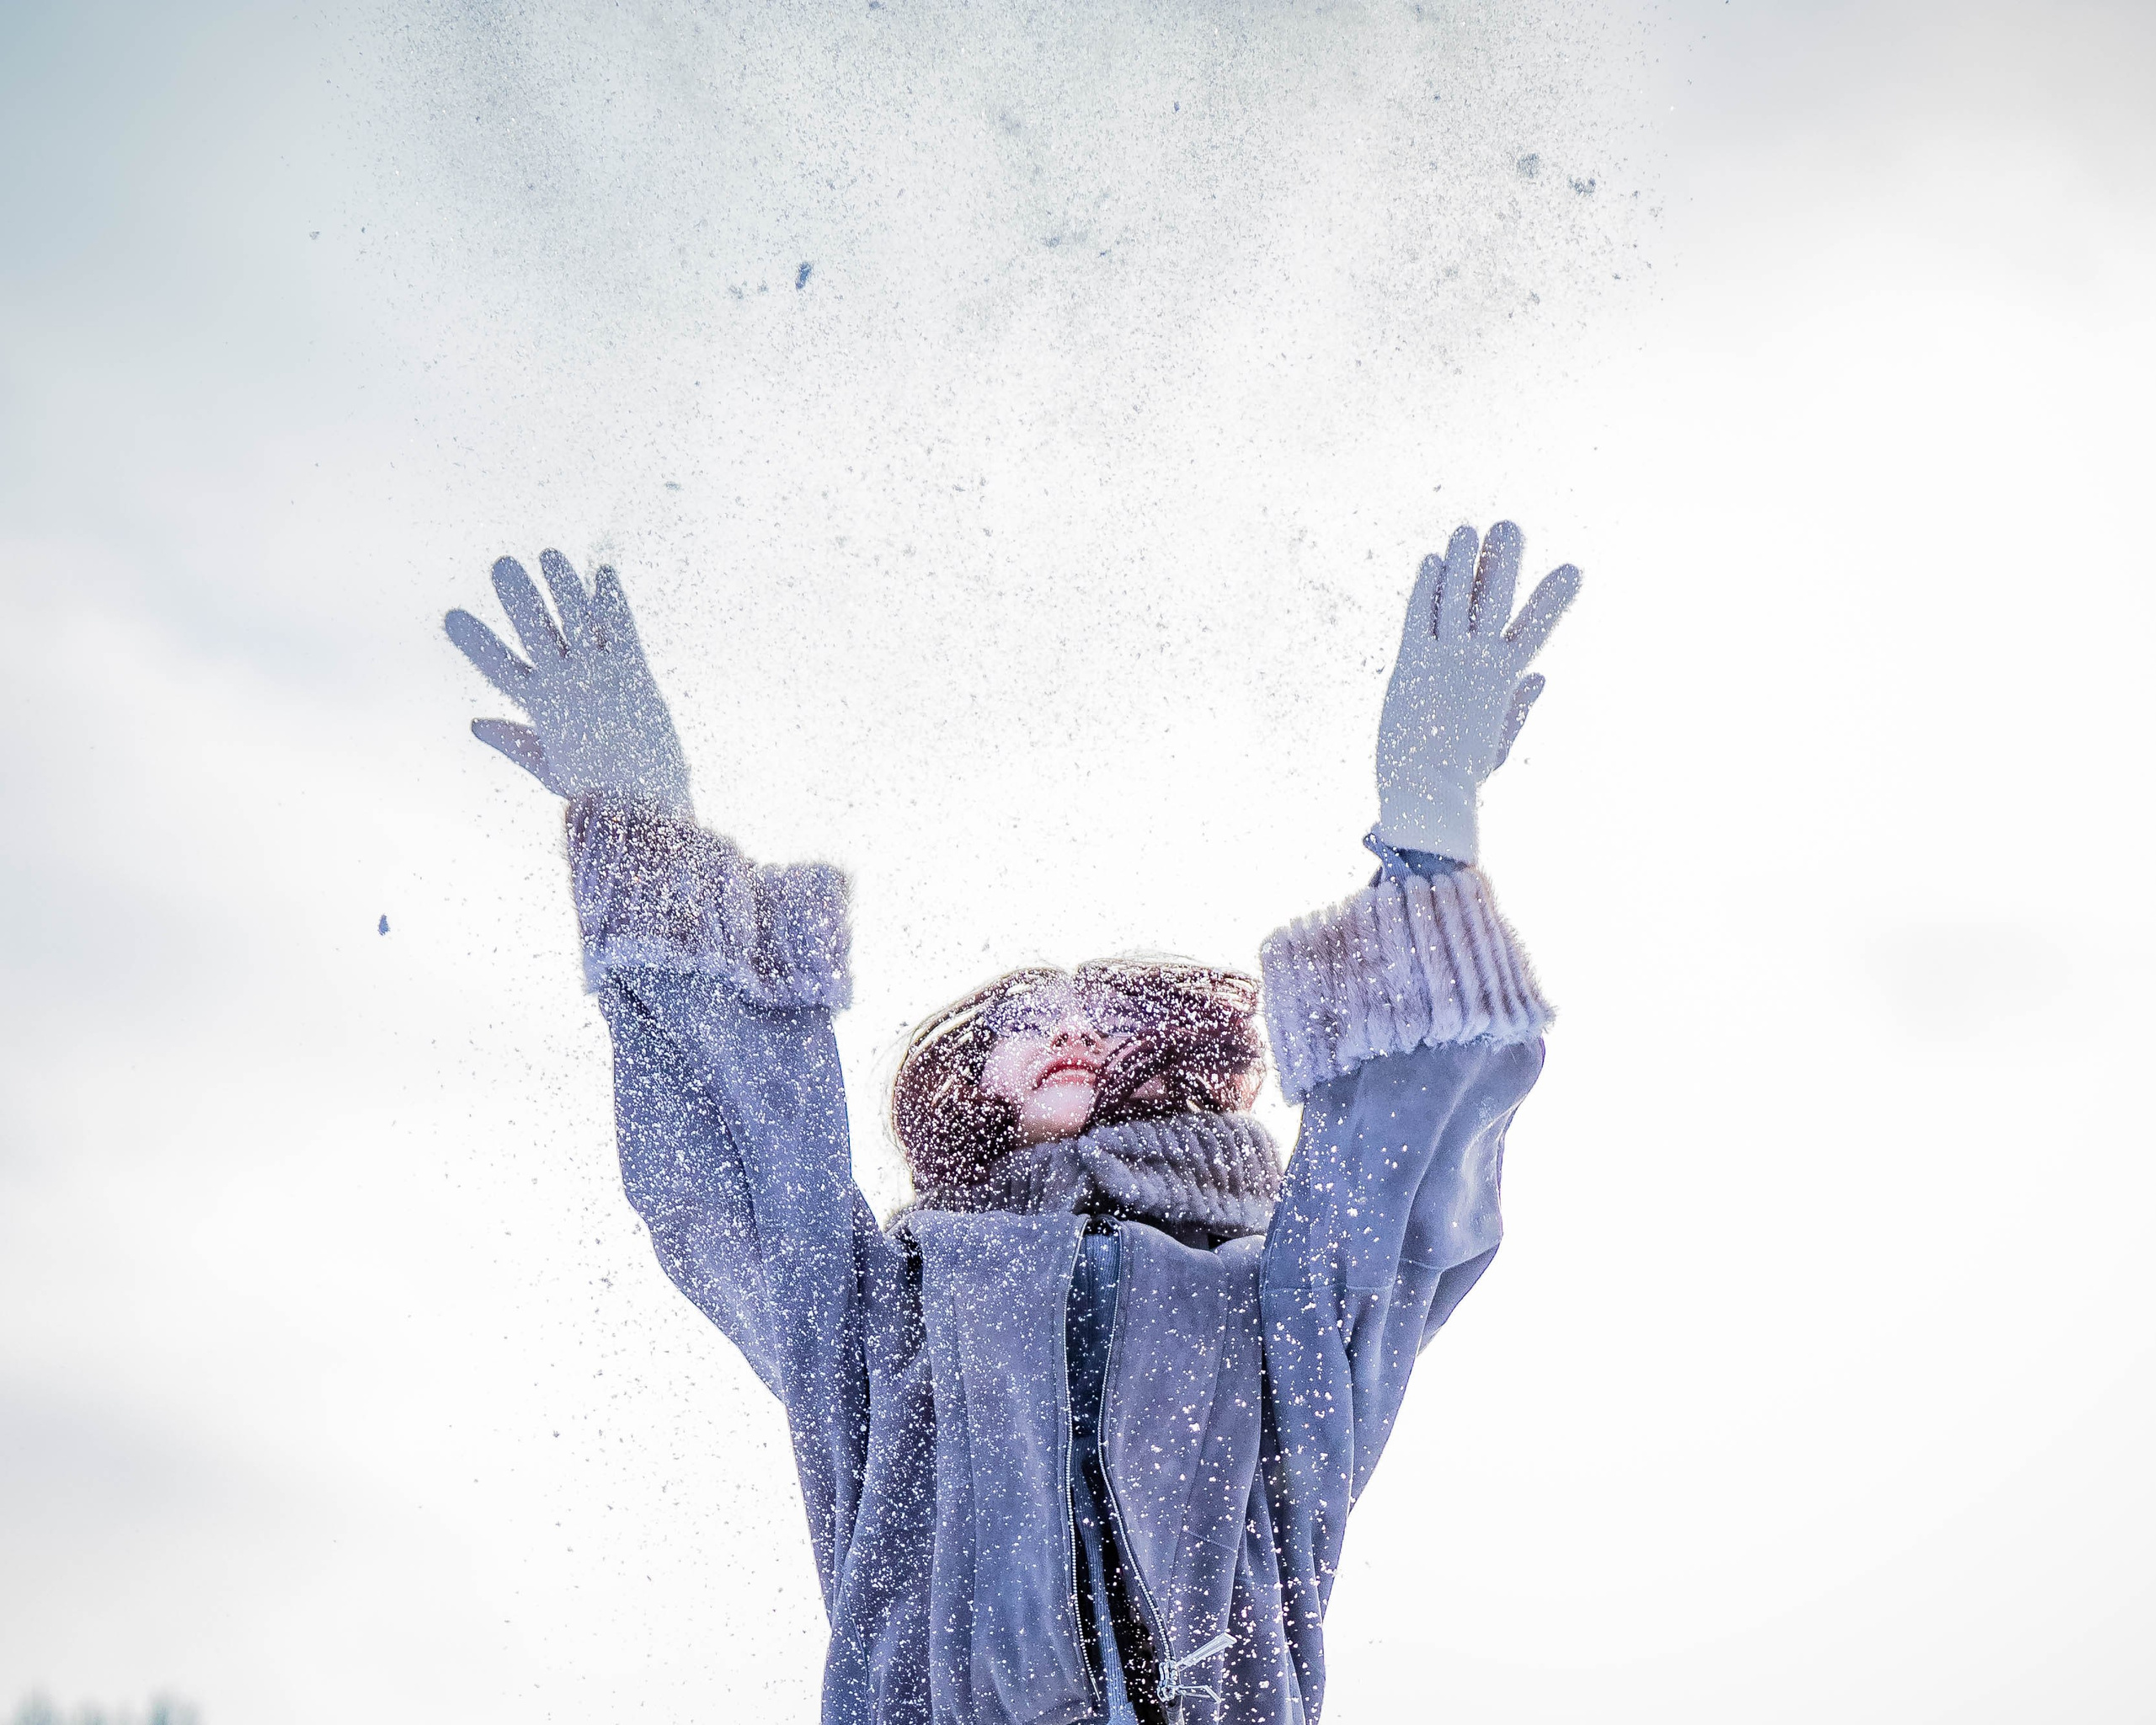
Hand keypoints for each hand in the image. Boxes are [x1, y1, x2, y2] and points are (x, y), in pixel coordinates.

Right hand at [445, 551, 693, 818]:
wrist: (646, 805)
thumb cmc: (598, 791)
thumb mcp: (548, 769)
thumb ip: (512, 741)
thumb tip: (474, 724)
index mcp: (541, 710)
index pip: (498, 668)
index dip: (474, 642)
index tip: (451, 616)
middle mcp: (567, 686)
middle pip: (535, 632)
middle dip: (518, 597)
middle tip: (501, 564)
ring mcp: (601, 676)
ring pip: (576, 620)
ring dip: (562, 586)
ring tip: (549, 556)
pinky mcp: (635, 673)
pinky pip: (620, 626)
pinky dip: (611, 598)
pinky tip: (603, 571)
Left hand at [1374, 521, 1579, 862]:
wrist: (1426, 793)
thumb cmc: (1463, 778)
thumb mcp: (1497, 744)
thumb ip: (1519, 707)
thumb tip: (1541, 676)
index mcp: (1505, 680)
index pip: (1536, 628)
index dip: (1554, 598)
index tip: (1574, 569)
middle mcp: (1477, 662)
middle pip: (1495, 599)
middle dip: (1504, 560)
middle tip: (1510, 526)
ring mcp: (1444, 658)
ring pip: (1456, 597)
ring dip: (1463, 561)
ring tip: (1467, 530)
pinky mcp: (1411, 663)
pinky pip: (1419, 615)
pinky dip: (1425, 587)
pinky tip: (1431, 562)